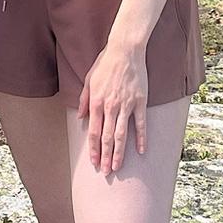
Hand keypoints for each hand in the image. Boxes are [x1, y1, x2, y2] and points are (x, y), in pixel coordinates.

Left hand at [77, 38, 148, 173]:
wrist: (125, 50)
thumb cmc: (105, 63)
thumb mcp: (88, 80)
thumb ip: (84, 100)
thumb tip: (81, 117)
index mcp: (97, 102)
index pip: (94, 132)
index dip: (93, 149)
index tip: (93, 162)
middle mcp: (111, 106)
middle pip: (107, 138)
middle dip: (105, 157)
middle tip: (105, 172)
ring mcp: (126, 105)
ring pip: (122, 134)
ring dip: (119, 153)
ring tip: (117, 167)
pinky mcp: (140, 101)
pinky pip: (141, 123)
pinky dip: (141, 138)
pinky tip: (141, 151)